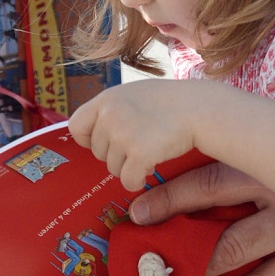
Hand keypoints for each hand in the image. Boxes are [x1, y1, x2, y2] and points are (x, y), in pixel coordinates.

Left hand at [69, 80, 206, 192]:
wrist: (198, 108)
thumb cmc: (169, 102)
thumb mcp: (134, 95)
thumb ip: (112, 110)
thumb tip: (90, 132)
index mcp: (106, 99)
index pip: (76, 126)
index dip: (88, 139)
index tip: (106, 142)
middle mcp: (109, 115)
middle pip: (98, 152)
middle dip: (117, 155)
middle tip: (140, 145)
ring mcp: (122, 134)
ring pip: (113, 169)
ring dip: (130, 167)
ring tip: (151, 150)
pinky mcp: (138, 153)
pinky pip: (128, 180)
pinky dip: (139, 180)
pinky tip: (153, 166)